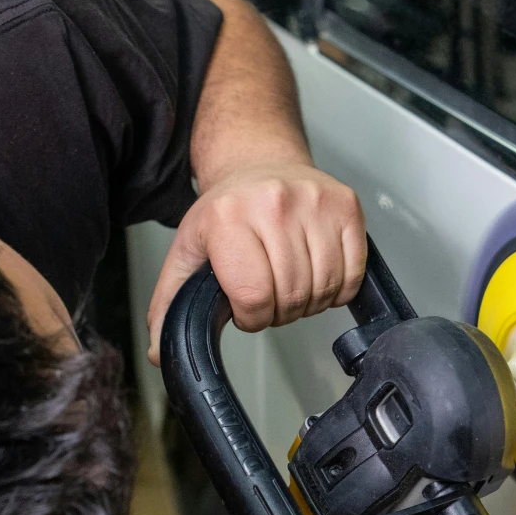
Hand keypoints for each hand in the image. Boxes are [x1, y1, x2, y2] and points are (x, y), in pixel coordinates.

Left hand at [146, 160, 365, 363]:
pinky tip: (318, 274)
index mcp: (229, 218)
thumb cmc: (227, 210)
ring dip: (310, 302)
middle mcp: (274, 204)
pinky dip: (339, 288)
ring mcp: (315, 203)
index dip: (253, 317)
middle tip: (270, 295)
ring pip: (325, 288)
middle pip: (293, 296)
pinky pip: (353, 272)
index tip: (248, 307)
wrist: (259, 162)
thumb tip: (161, 353)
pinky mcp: (346, 206)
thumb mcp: (188, 251)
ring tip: (292, 284)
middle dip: (281, 311)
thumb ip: (170, 304)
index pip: (254, 297)